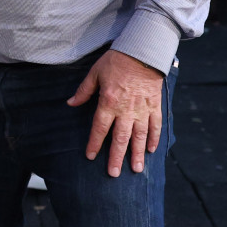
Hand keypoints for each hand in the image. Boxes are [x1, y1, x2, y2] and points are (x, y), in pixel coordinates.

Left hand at [67, 49, 165, 175]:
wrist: (143, 52)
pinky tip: (152, 150)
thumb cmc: (116, 61)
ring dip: (137, 154)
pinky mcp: (155, 106)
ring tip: (136, 169)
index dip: (95, 143)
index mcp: (108, 102)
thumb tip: (70, 104)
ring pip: (140, 136)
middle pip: (120, 138)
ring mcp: (142, 109)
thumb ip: (83, 91)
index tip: (91, 157)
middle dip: (117, 157)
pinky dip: (154, 138)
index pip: (100, 128)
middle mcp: (126, 110)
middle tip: (114, 174)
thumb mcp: (94, 73)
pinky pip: (155, 126)